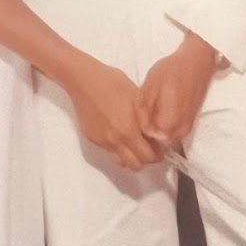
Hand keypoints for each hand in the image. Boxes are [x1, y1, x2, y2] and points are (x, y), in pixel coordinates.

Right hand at [65, 54, 160, 171]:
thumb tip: (157, 132)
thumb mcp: (137, 98)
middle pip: (136, 165)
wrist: (85, 81)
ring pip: (121, 161)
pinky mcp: (93, 139)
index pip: (148, 156)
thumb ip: (147, 119)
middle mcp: (116, 140)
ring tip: (135, 143)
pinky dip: (118, 147)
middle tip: (150, 149)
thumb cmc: (113, 83)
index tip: (161, 149)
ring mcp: (103, 141)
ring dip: (131, 156)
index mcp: (129, 130)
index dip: (158, 154)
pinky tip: (119, 133)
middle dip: (146, 159)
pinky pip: (110, 151)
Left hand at [138, 31, 218, 145]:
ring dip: (155, 131)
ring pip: (165, 139)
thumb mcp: (149, 86)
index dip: (138, 132)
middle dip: (147, 134)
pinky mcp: (190, 123)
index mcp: (169, 121)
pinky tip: (158, 112)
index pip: (148, 140)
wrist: (197, 62)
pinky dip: (164, 127)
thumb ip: (143, 111)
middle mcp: (181, 129)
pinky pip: (173, 134)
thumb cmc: (171, 71)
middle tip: (140, 116)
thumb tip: (141, 131)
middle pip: (157, 143)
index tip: (133, 120)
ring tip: (149, 112)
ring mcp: (187, 128)